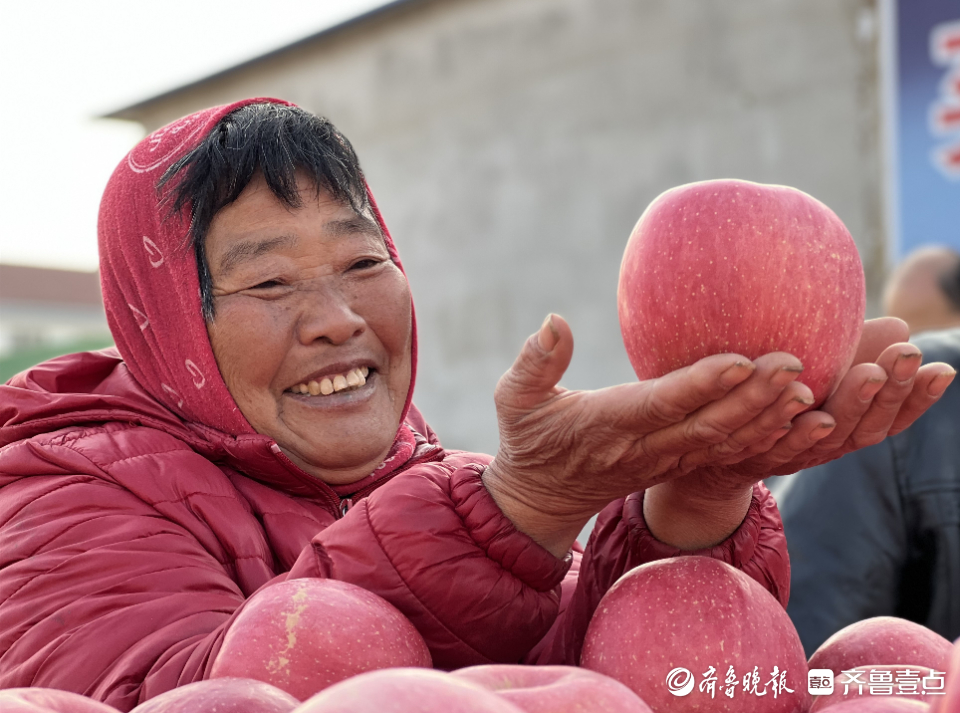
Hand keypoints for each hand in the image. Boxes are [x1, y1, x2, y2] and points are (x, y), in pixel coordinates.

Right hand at [482, 314, 814, 557]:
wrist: (542, 499)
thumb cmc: (528, 439)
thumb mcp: (513, 399)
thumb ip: (534, 362)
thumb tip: (554, 321)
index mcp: (608, 424)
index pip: (661, 404)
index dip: (702, 385)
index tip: (742, 359)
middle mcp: (645, 448)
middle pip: (708, 426)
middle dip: (753, 398)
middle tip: (795, 365)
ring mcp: (666, 462)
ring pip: (725, 443)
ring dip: (769, 420)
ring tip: (810, 389)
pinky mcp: (678, 465)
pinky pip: (727, 454)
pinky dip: (765, 438)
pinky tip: (799, 417)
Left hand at [643, 317, 956, 548]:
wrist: (702, 442)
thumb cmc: (766, 399)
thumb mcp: (813, 372)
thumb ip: (848, 352)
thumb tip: (898, 323)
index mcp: (841, 426)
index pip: (889, 417)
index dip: (918, 398)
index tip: (944, 370)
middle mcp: (819, 446)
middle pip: (864, 428)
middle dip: (890, 392)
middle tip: (905, 356)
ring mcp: (785, 454)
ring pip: (825, 436)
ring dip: (851, 404)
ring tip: (869, 372)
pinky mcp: (747, 454)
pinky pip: (773, 444)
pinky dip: (797, 430)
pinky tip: (811, 409)